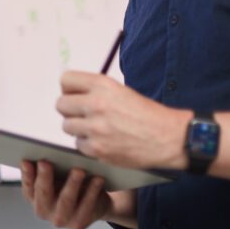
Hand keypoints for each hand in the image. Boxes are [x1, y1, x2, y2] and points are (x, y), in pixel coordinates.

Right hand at [20, 160, 109, 228]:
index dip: (26, 174)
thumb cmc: (70, 186)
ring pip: (66, 199)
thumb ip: (48, 169)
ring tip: (78, 170)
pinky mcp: (78, 224)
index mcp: (33, 197)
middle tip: (46, 162)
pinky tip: (97, 179)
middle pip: (43, 192)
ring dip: (72, 183)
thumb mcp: (55, 177)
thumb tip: (44, 150)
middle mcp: (43, 210)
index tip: (27, 161)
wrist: (94, 206)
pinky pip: (86, 205)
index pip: (28, 184)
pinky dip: (92, 191)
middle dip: (44, 177)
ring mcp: (60, 219)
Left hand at [57, 71, 190, 169]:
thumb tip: (71, 92)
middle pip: (60, 104)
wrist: (169, 138)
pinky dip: (88, 144)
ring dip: (78, 128)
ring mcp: (96, 128)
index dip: (69, 89)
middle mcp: (96, 104)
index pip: (66, 80)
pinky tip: (104, 141)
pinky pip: (79, 144)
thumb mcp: (120, 91)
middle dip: (70, 110)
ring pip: (67, 126)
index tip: (74, 94)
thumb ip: (95, 90)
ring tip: (96, 129)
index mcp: (103, 85)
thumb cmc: (147, 114)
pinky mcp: (98, 149)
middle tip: (83, 114)